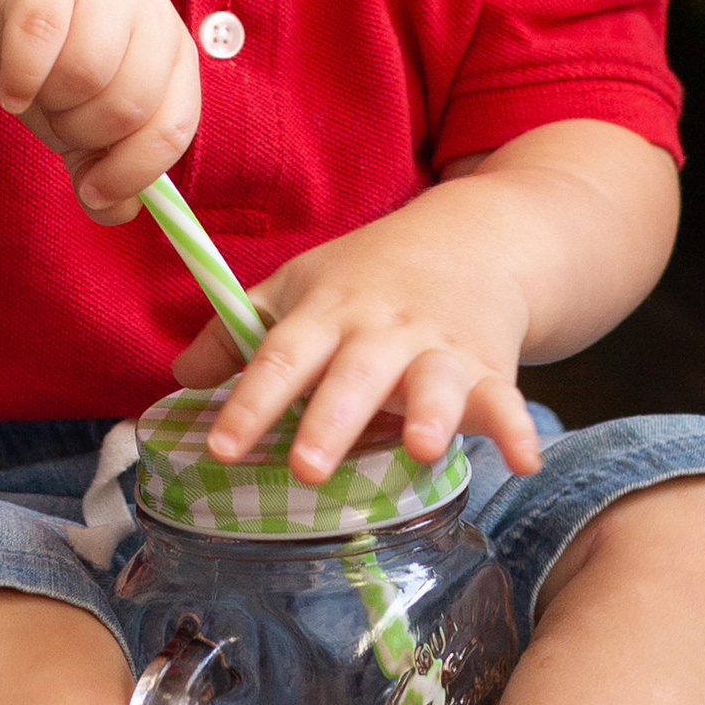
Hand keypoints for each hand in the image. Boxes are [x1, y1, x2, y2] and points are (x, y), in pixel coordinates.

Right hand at [0, 0, 199, 218]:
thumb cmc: (51, 69)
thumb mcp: (83, 127)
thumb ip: (105, 173)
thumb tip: (121, 213)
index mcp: (175, 54)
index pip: (174, 126)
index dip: (133, 171)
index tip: (92, 192)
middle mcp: (151, 11)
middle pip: (128, 104)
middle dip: (81, 131)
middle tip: (57, 118)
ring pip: (84, 73)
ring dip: (50, 103)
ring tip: (37, 93)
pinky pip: (38, 38)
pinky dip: (19, 78)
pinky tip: (10, 89)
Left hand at [171, 202, 544, 482]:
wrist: (470, 236)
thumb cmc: (368, 274)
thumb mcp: (299, 288)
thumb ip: (238, 333)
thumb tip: (180, 377)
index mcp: (327, 311)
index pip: (281, 355)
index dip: (250, 402)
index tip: (221, 448)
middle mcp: (381, 328)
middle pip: (353, 374)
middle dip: (330, 420)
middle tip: (304, 468)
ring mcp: (439, 347)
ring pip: (433, 380)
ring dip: (428, 413)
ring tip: (419, 450)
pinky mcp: (489, 366)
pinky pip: (505, 400)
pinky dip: (517, 429)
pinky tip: (523, 460)